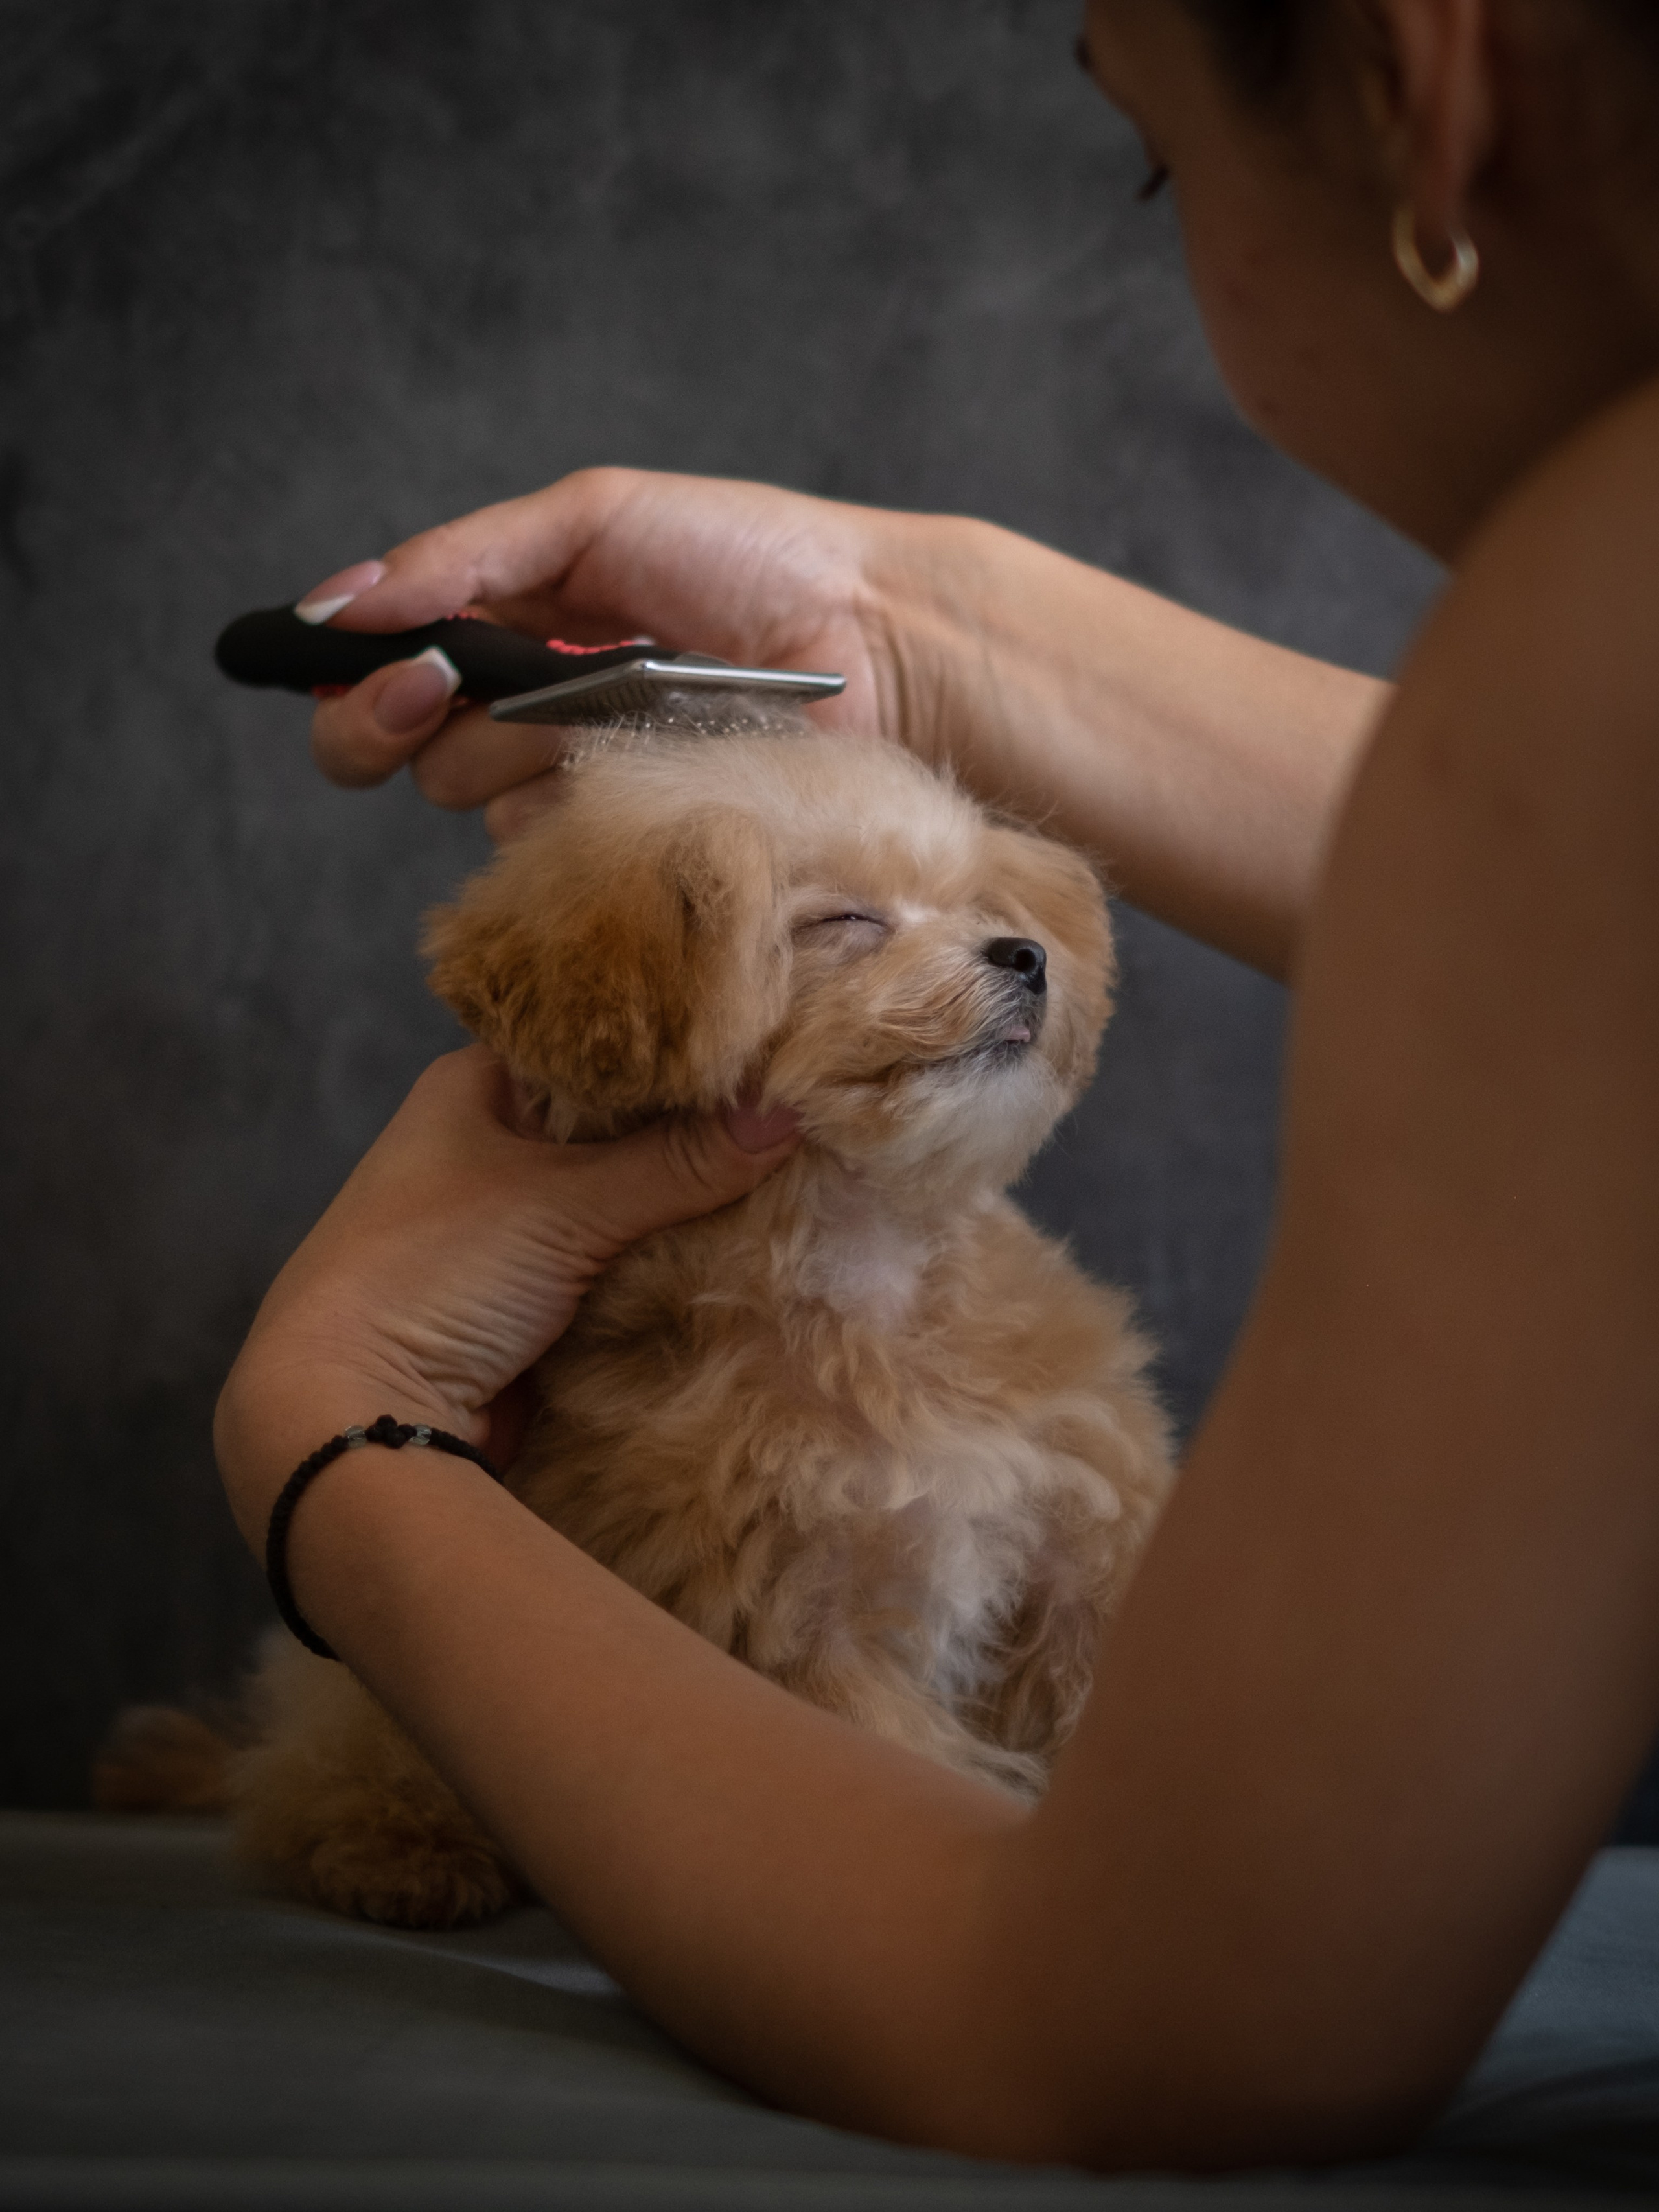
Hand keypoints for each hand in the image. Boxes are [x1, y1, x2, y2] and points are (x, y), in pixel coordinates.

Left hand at [214, 1045, 797, 1543]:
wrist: (353, 1416)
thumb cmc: (433, 1274)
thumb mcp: (563, 1202)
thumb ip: (681, 1161)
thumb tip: (789, 1114)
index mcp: (472, 1090)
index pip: (589, 1039)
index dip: (668, 1040)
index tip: (757, 1037)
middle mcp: (484, 1148)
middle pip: (612, 1124)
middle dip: (689, 1127)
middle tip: (791, 1103)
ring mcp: (504, 1231)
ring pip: (618, 1200)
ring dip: (681, 1202)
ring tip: (787, 1167)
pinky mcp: (526, 1304)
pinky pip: (612, 1267)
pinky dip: (661, 1264)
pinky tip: (738, 1247)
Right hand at [301, 468, 922, 842]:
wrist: (868, 637)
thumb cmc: (747, 557)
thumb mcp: (596, 518)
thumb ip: (465, 556)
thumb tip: (344, 601)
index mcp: (502, 623)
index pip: (372, 668)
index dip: (349, 677)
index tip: (380, 661)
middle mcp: (517, 710)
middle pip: (385, 750)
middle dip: (392, 722)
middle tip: (446, 689)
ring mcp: (567, 782)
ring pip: (466, 795)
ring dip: (519, 742)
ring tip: (616, 693)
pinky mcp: (620, 843)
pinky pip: (548, 843)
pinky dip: (584, 795)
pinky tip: (651, 755)